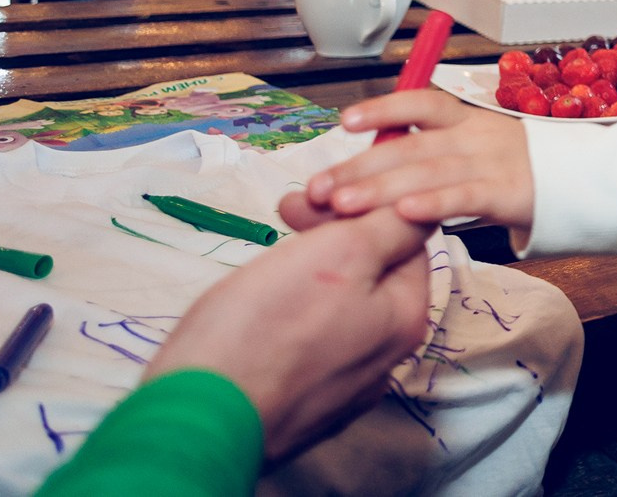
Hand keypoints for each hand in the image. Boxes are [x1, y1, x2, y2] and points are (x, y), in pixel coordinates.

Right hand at [145, 204, 433, 462]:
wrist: (197, 421)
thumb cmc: (267, 329)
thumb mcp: (341, 254)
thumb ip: (391, 227)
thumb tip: (420, 212)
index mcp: (404, 321)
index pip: (405, 240)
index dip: (360, 205)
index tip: (314, 194)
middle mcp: (384, 358)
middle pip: (371, 272)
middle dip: (331, 233)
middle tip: (286, 210)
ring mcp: (341, 387)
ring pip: (338, 305)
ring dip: (309, 267)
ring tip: (267, 253)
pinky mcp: (299, 402)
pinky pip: (309, 341)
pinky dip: (290, 311)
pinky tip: (260, 303)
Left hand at [302, 89, 535, 229]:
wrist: (592, 184)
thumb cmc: (526, 176)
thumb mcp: (481, 156)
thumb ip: (436, 161)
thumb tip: (373, 176)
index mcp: (470, 121)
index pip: (422, 102)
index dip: (383, 108)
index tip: (343, 122)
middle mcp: (478, 136)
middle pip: (410, 145)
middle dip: (359, 166)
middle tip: (317, 188)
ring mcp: (495, 163)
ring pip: (429, 171)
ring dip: (381, 188)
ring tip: (342, 205)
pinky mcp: (513, 193)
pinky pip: (466, 197)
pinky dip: (434, 204)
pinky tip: (403, 213)